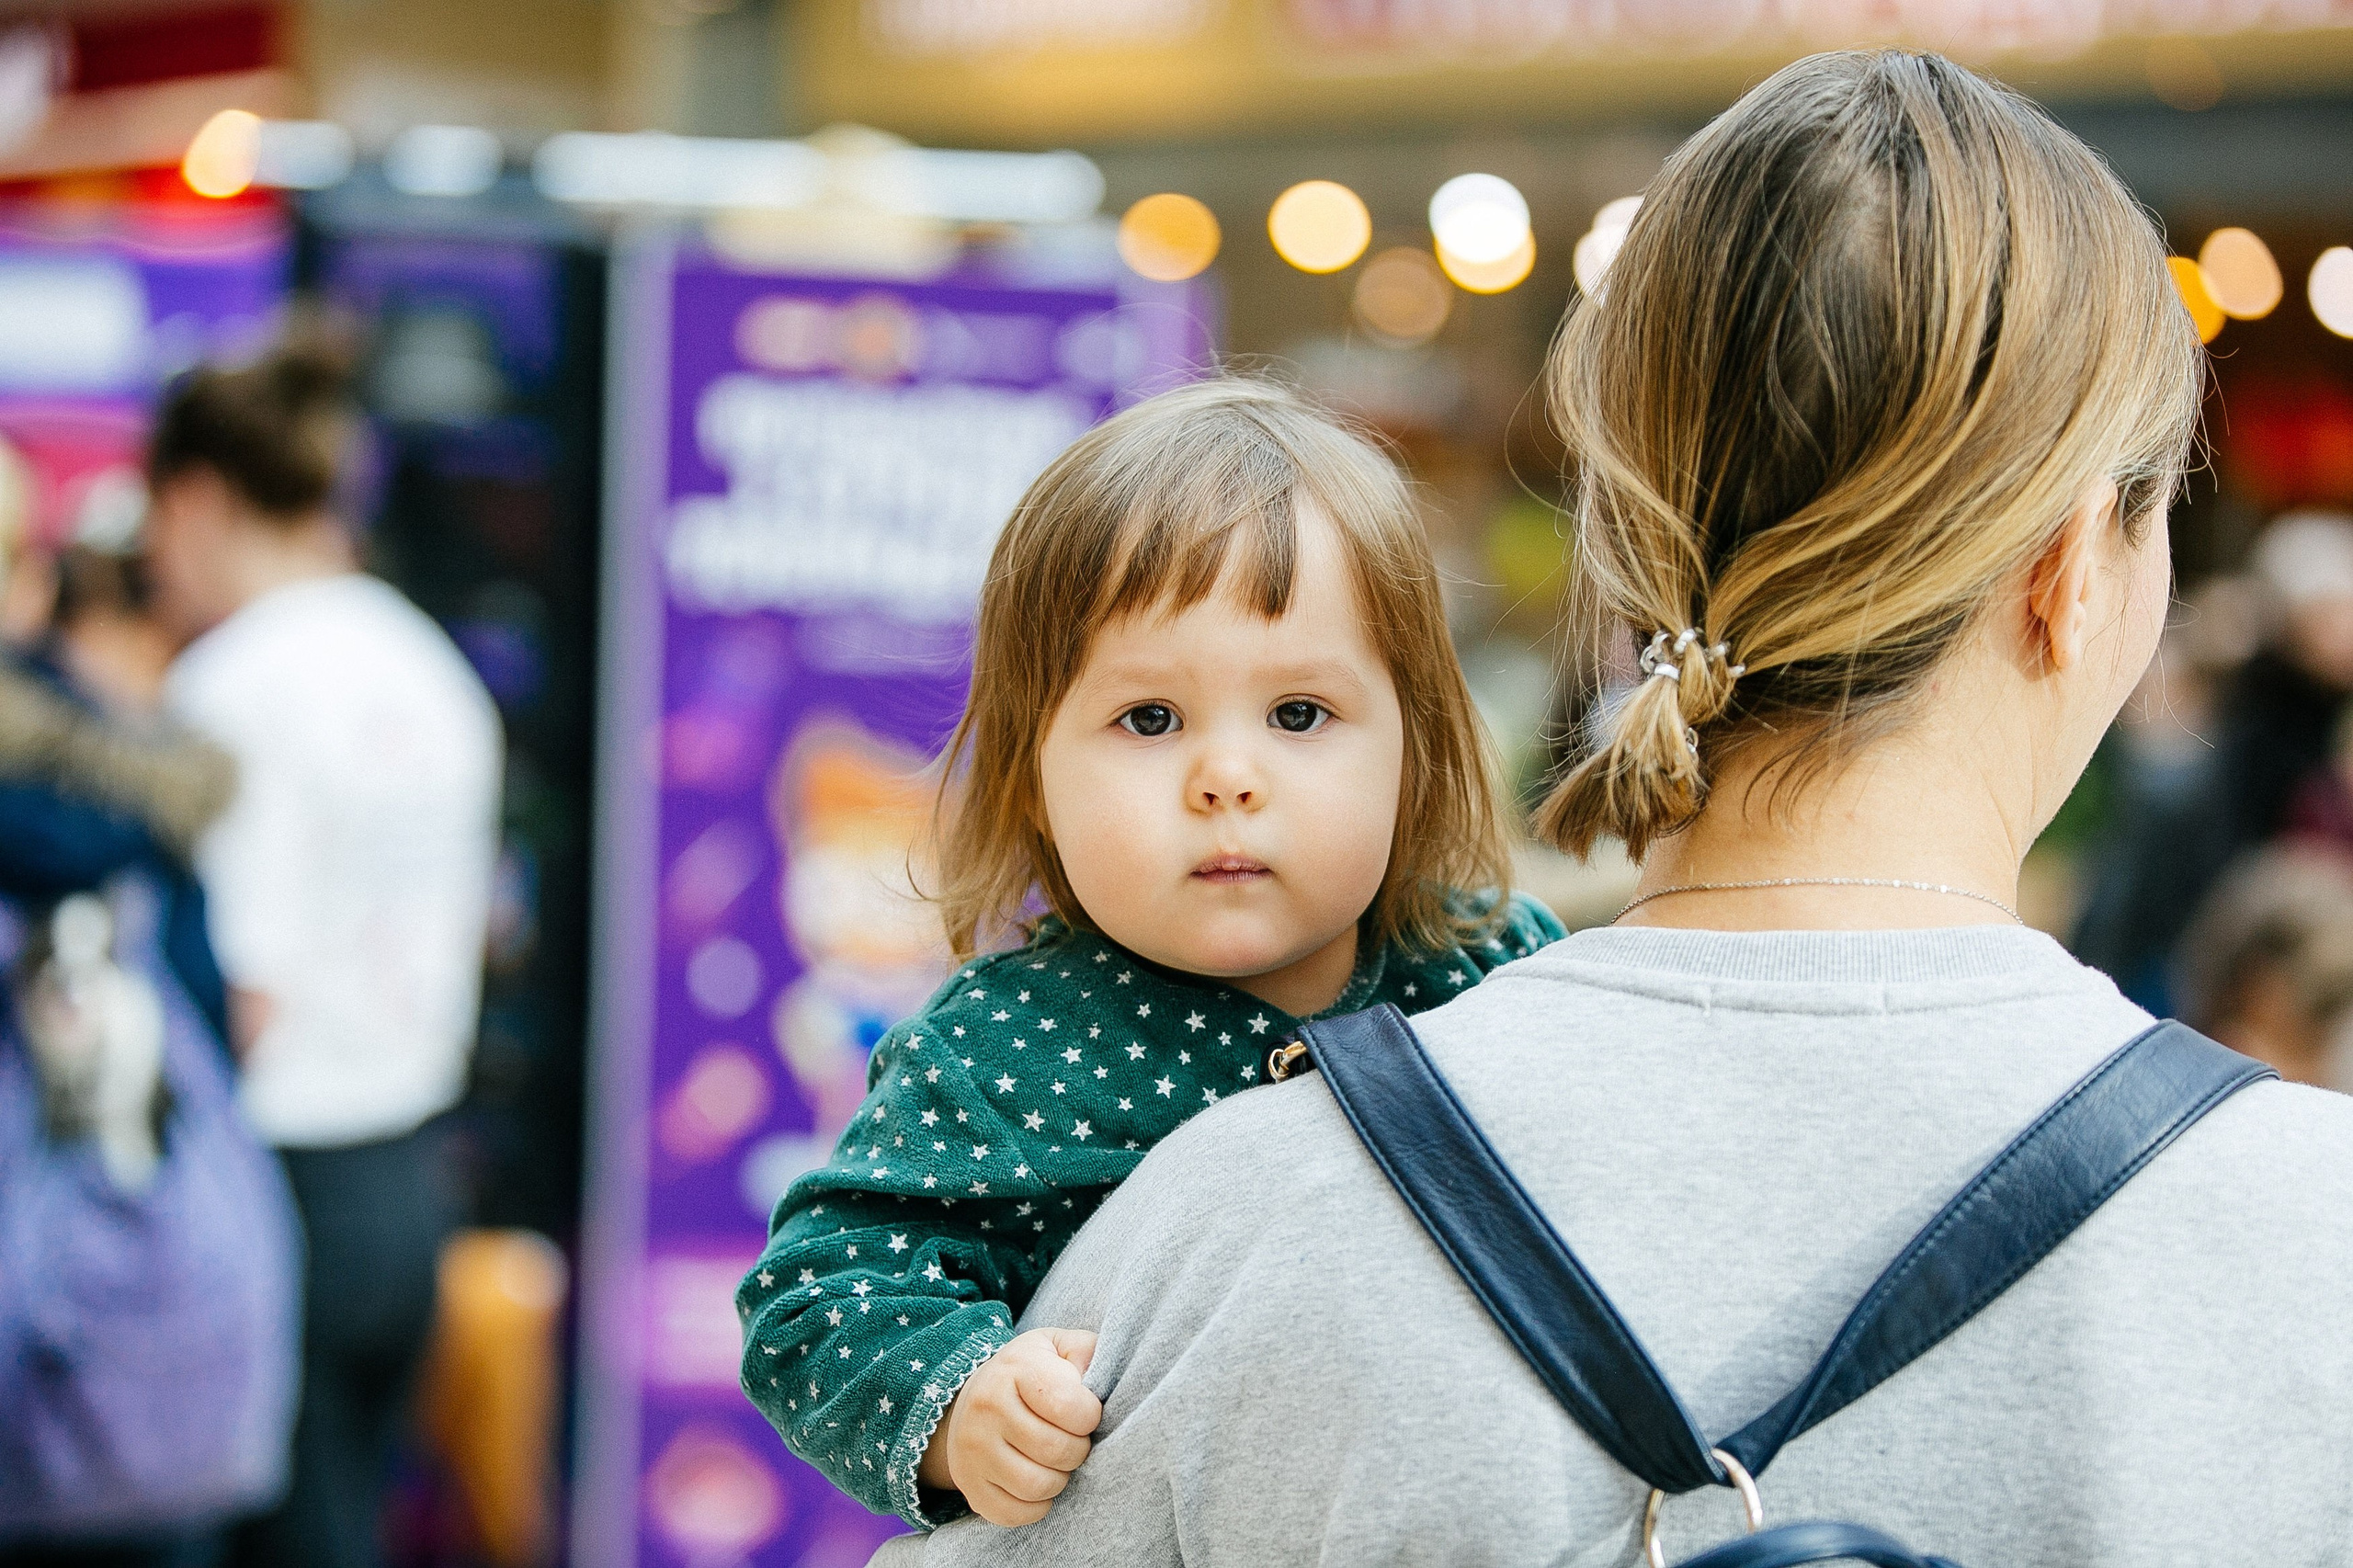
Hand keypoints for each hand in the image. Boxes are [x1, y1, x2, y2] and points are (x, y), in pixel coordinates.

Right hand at [917, 1327, 1101, 1525]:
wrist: (972, 1396)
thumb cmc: (1029, 1373)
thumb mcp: (1059, 1346)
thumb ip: (1090, 1353)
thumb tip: (1106, 1381)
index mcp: (1016, 1368)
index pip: (1071, 1407)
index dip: (1090, 1415)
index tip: (1084, 1412)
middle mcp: (987, 1407)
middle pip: (1058, 1451)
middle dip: (1078, 1449)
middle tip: (1073, 1439)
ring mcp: (973, 1450)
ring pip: (1038, 1486)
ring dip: (1060, 1478)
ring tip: (1056, 1460)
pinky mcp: (969, 1486)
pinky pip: (1016, 1513)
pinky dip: (1037, 1504)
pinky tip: (1037, 1480)